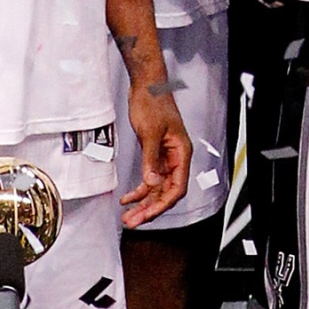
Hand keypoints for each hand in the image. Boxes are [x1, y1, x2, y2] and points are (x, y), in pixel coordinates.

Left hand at [119, 79, 191, 226]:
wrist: (146, 86)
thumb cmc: (153, 103)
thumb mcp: (149, 132)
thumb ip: (150, 160)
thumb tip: (150, 183)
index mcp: (181, 153)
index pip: (177, 187)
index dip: (163, 204)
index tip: (147, 215)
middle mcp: (175, 158)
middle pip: (165, 192)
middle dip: (149, 208)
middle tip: (133, 221)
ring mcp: (165, 157)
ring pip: (156, 188)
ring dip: (142, 203)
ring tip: (128, 216)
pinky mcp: (154, 154)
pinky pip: (148, 178)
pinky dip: (138, 189)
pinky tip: (127, 198)